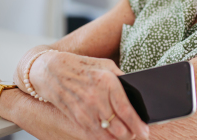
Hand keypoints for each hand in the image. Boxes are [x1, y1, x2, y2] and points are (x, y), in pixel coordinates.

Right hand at [28, 52, 149, 139]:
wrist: (52, 71)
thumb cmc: (82, 66)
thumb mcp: (105, 65)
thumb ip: (121, 77)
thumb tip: (136, 91)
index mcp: (106, 82)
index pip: (125, 109)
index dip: (137, 124)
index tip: (145, 131)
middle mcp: (96, 98)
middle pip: (118, 127)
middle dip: (130, 134)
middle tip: (137, 133)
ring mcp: (84, 110)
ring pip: (106, 135)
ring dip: (118, 138)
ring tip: (125, 135)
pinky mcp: (76, 118)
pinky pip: (92, 135)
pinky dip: (103, 139)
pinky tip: (110, 137)